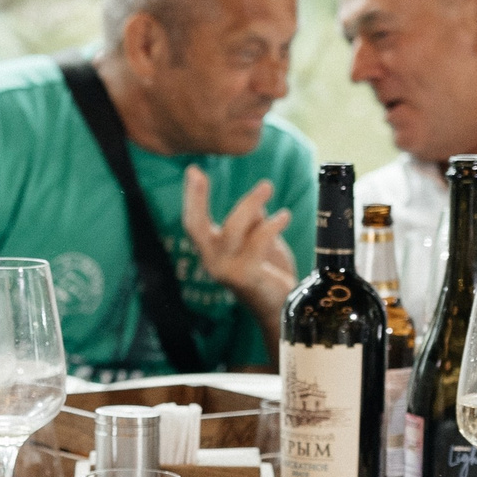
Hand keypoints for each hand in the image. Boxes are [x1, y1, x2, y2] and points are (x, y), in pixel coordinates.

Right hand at [181, 169, 296, 310]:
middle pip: (196, 226)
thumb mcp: (258, 240)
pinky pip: (257, 243)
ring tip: (267, 186)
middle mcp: (212, 261)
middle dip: (195, 198)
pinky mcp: (246, 277)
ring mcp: (226, 271)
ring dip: (250, 204)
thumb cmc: (267, 270)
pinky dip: (272, 225)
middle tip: (198, 173)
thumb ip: (253, 222)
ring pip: (232, 229)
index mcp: (211, 251)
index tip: (193, 170)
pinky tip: (284, 216)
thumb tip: (257, 204)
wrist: (280, 305)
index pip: (193, 222)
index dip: (191, 197)